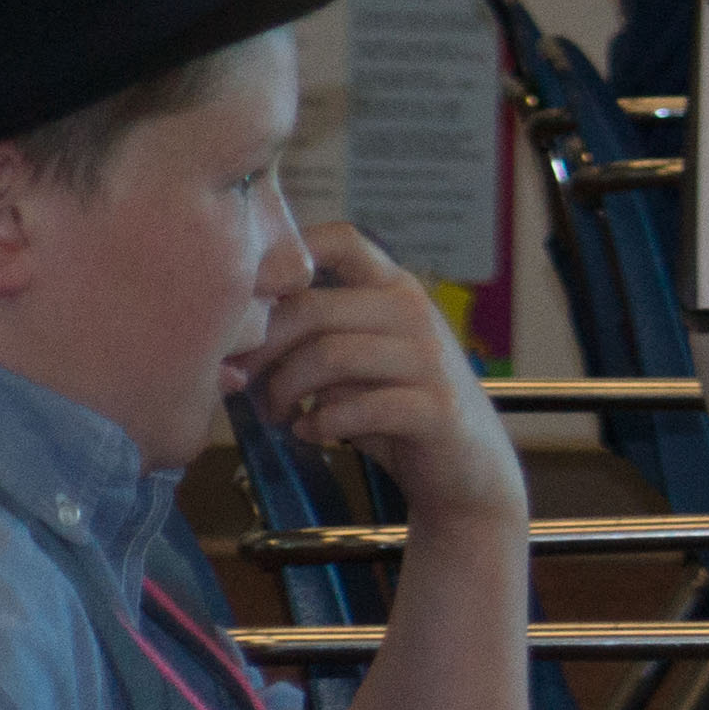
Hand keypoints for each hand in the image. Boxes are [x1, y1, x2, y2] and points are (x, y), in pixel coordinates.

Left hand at [245, 230, 522, 527]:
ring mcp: (430, 359)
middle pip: (313, 308)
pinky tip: (310, 434)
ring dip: (284, 391)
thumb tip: (239, 331)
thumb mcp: (360, 360)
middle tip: (240, 381)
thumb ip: (317, 335)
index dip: (286, 254)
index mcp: (395, 289)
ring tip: (277, 414)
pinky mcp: (436, 408)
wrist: (469, 469)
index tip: (250, 298)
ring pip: (328, 356)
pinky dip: (320, 425)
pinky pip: (357, 408)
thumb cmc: (397, 411)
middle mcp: (415, 313)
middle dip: (261, 349)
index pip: (341, 241)